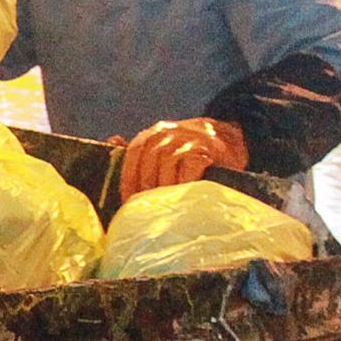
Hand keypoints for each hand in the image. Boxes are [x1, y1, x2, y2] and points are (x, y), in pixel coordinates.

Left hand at [121, 117, 246, 199]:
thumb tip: (113, 140)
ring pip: (168, 163)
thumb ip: (140, 149)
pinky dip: (185, 180)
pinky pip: (191, 165)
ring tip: (166, 205)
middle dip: (147, 186)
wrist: (227, 138)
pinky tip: (185, 193)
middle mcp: (167, 133)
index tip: (128, 199)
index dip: (129, 177)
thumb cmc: (187, 150)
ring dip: (165, 186)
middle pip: (150, 160)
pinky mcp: (205, 148)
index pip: (134, 152)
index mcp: (152, 133)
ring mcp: (187, 138)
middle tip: (148, 208)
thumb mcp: (162, 146)